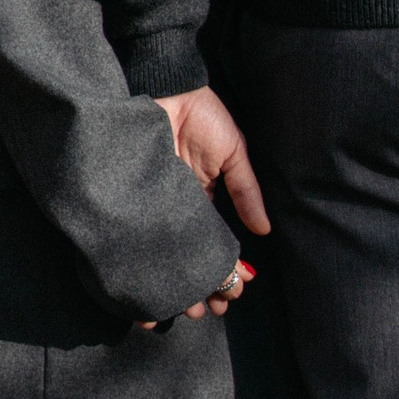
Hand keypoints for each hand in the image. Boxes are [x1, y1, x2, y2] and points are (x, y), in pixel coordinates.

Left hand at [140, 88, 267, 326]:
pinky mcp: (135, 200)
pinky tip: (151, 283)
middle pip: (188, 255)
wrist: (165, 87)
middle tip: (205, 311)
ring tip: (183, 308)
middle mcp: (177, 207)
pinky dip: (146, 259)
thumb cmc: (202, 115)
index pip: (213, 244)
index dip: (223, 270)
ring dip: (175, 280)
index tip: (231, 296)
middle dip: (198, 285)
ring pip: (165, 253)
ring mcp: (155, 204)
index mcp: (203, 198)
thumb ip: (246, 191)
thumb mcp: (233, 154)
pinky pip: (141, 236)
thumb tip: (264, 231)